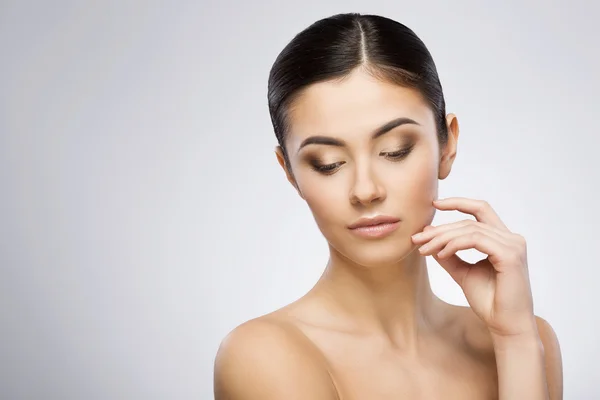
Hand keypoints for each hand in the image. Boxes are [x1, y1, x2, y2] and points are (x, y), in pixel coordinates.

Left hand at [411, 197, 536, 337]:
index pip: (481, 210)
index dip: (458, 203)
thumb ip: (449, 254)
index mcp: (503, 239)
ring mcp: (513, 245)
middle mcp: (511, 238)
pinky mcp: (510, 255)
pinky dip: (454, 244)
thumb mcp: (462, 272)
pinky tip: (441, 254)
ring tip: (425, 249)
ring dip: (442, 238)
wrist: (504, 326)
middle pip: (469, 221)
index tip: (434, 204)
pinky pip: (475, 240)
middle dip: (440, 228)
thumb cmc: (488, 301)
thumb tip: (429, 236)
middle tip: (417, 238)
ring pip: (469, 229)